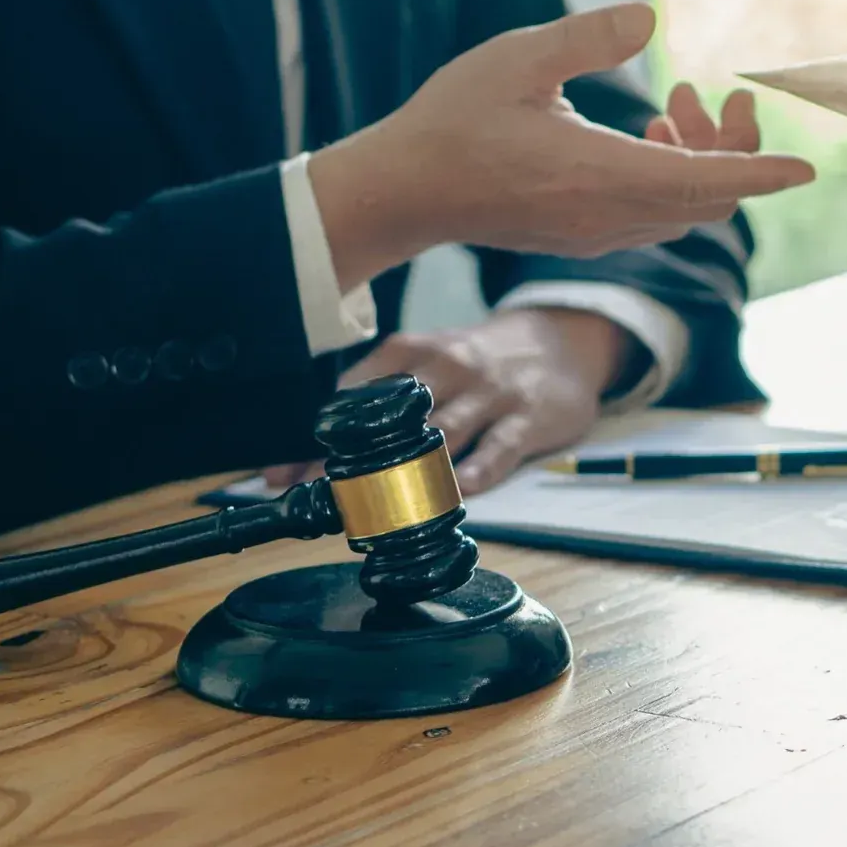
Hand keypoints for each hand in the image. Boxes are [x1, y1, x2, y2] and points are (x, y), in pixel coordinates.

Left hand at [266, 308, 628, 494]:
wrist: (562, 340)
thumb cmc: (479, 360)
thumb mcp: (428, 360)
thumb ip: (381, 398)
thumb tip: (316, 450)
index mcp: (411, 352)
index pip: (351, 396)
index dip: (314, 439)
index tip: (284, 475)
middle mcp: (447, 368)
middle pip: (390, 421)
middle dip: (351, 464)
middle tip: (321, 499)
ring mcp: (490, 393)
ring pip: (444, 433)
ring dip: (408, 472)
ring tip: (377, 506)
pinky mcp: (530, 416)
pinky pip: (500, 446)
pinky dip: (478, 468)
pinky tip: (460, 489)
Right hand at [307, 3, 813, 292]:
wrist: (405, 193)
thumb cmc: (454, 122)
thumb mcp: (518, 58)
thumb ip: (587, 38)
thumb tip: (649, 17)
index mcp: (603, 174)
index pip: (709, 181)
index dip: (763, 171)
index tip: (807, 166)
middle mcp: (612, 214)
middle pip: (711, 196)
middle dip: (734, 147)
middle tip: (715, 95)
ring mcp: (600, 233)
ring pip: (687, 207)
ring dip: (699, 158)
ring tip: (672, 104)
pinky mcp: (586, 236)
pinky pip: (658, 214)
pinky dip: (672, 176)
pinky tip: (646, 136)